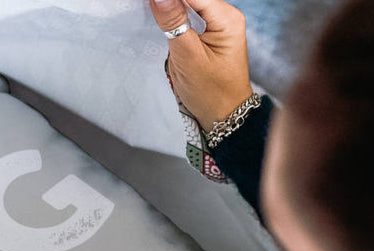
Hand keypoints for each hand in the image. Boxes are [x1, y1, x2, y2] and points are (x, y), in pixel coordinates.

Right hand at [149, 0, 253, 130]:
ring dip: (170, 8)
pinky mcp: (209, 33)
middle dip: (169, 4)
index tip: (149, 2)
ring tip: (152, 10)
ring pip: (189, 4)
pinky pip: (189, 15)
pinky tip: (163, 19)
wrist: (224, 115)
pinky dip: (174, 16)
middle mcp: (225, 15)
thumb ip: (173, 22)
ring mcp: (218, 23)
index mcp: (226, 18)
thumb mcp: (188, 58)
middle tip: (147, 7)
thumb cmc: (211, 93)